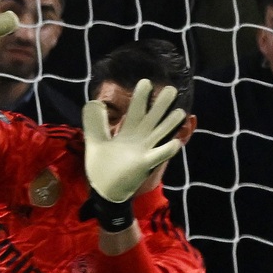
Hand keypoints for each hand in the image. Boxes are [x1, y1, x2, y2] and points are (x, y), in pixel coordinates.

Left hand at [83, 78, 187, 203]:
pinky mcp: (145, 164)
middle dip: (161, 105)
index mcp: (128, 133)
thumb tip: (92, 103)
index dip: (140, 97)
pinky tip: (175, 142)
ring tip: (181, 112)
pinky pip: (159, 155)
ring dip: (170, 124)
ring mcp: (144, 151)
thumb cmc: (103, 166)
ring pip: (161, 134)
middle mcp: (139, 139)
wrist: (105, 190)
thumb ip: (95, 124)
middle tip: (171, 89)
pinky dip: (167, 149)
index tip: (145, 82)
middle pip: (152, 118)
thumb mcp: (96, 142)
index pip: (136, 111)